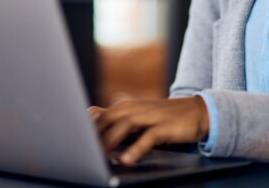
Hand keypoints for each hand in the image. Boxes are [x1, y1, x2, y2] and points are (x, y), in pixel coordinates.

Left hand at [87, 97, 208, 165]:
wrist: (196, 111)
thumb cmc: (162, 117)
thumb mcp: (136, 115)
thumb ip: (114, 117)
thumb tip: (90, 114)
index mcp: (124, 108)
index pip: (98, 118)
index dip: (85, 130)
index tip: (72, 143)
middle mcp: (133, 109)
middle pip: (107, 121)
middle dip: (93, 136)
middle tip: (80, 151)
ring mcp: (149, 117)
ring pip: (123, 127)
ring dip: (109, 142)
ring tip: (98, 157)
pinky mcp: (163, 127)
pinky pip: (147, 138)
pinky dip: (136, 149)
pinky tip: (126, 159)